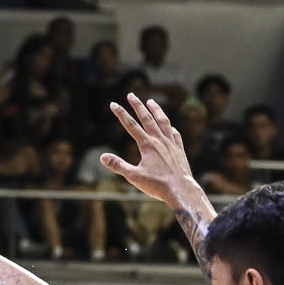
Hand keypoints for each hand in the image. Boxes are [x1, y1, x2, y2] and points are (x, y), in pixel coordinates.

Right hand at [101, 95, 207, 212]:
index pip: (131, 125)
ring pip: (163, 121)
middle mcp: (159, 140)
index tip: (113, 104)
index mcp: (147, 145)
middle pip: (147, 118)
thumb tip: (102, 157)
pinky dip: (170, 127)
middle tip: (131, 95)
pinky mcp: (179, 150)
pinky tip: (169, 126)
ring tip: (151, 101)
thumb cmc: (157, 185)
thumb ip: (118, 165)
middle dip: (137, 105)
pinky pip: (174, 134)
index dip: (121, 114)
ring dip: (156, 110)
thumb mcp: (133, 176)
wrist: (181, 190)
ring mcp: (171, 143)